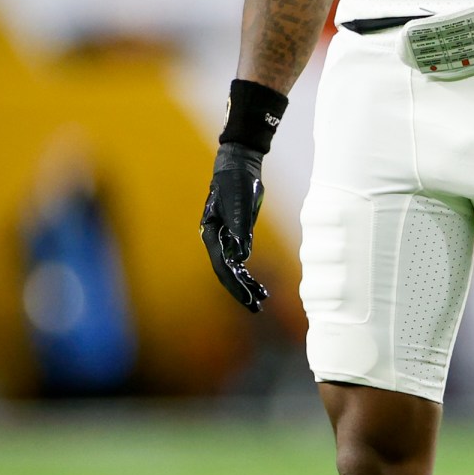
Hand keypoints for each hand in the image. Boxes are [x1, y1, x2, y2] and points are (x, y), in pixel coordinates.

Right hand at [200, 144, 267, 310]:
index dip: (235, 284)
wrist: (238, 167)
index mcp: (211, 233)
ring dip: (247, 285)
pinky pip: (241, 262)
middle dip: (240, 291)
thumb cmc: (237, 183)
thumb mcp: (240, 204)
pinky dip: (249, 275)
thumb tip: (242, 258)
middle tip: (256, 307)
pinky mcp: (236, 237)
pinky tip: (260, 287)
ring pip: (234, 269)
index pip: (222, 266)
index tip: (248, 299)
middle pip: (226, 272)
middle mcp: (215, 240)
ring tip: (262, 300)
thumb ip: (240, 230)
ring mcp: (225, 239)